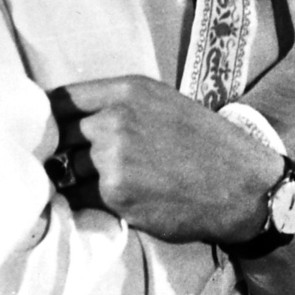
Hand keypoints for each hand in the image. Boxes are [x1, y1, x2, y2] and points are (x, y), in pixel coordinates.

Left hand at [47, 76, 279, 242]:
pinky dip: (88, 204)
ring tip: (110, 185)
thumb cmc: (209, 147)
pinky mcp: (115, 194)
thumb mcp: (167, 106)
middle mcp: (117, 118)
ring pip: (67, 170)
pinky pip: (79, 198)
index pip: (60, 100)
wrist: (244, 186)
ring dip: (78, 181)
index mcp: (130, 90)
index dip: (50, 119)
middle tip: (78, 165)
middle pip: (58, 136)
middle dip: (62, 152)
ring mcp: (113, 157)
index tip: (50, 133)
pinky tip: (117, 201)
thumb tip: (72, 122)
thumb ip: (121, 107)